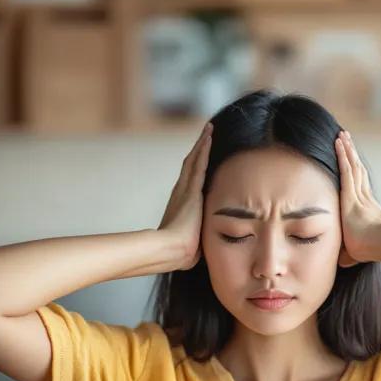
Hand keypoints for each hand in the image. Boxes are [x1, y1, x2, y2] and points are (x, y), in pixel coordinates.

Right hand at [157, 121, 211, 269]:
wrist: (171, 250)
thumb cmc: (181, 251)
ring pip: (195, 160)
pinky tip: (209, 136)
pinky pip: (199, 163)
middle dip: (198, 150)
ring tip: (209, 130)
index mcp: (181, 204)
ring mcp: (186, 189)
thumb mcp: (192, 241)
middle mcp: (181, 192)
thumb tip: (202, 247)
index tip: (201, 156)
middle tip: (206, 134)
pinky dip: (204, 148)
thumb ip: (197, 237)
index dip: (196, 167)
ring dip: (202, 144)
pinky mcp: (192, 189)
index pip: (190, 180)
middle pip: (191, 165)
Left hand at [335, 129, 380, 266]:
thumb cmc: (370, 250)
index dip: (354, 171)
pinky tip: (339, 141)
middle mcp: (362, 196)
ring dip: (346, 150)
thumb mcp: (354, 251)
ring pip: (351, 166)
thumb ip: (346, 253)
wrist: (380, 244)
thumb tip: (341, 261)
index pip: (357, 185)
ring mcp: (357, 192)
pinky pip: (346, 168)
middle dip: (351, 155)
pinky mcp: (352, 191)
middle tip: (346, 139)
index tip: (352, 160)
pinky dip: (343, 154)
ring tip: (342, 134)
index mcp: (364, 207)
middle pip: (356, 170)